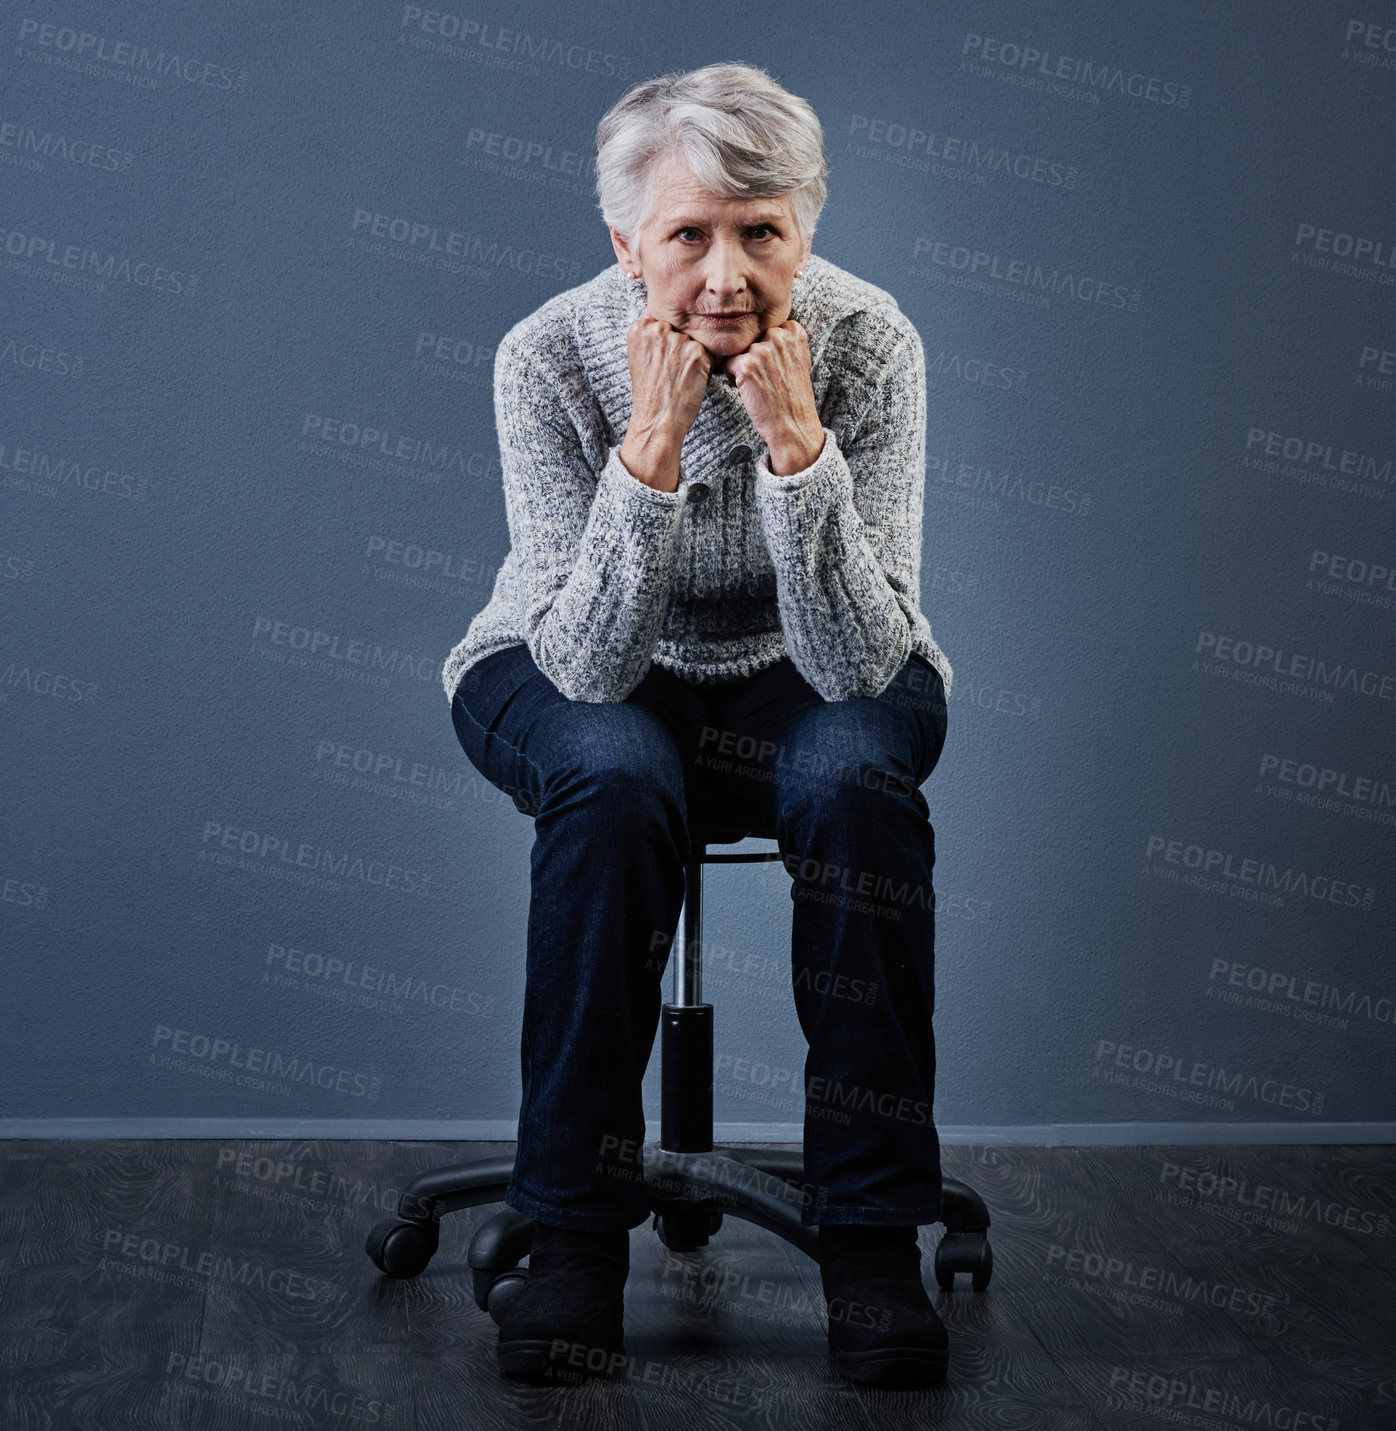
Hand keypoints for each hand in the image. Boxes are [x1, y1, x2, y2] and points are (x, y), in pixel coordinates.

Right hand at [619, 311, 712, 490]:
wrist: (657, 420)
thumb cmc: (648, 394)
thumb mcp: (639, 359)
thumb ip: (650, 337)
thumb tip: (666, 323)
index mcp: (639, 329)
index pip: (662, 321)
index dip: (666, 341)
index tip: (663, 359)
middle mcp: (657, 330)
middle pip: (679, 330)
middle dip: (679, 348)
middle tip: (671, 372)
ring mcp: (677, 340)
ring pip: (693, 342)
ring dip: (692, 357)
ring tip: (680, 378)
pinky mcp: (696, 352)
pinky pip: (707, 353)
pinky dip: (704, 367)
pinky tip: (691, 380)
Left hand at [725, 320, 824, 474]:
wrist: (793, 424)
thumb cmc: (794, 397)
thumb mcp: (799, 361)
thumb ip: (785, 342)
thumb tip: (766, 332)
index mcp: (794, 332)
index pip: (768, 327)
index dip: (766, 346)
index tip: (772, 364)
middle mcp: (778, 336)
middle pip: (751, 337)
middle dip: (751, 354)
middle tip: (761, 375)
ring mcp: (761, 350)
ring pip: (738, 350)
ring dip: (741, 365)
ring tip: (755, 383)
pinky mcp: (746, 365)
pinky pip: (727, 363)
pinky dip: (732, 376)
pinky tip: (746, 388)